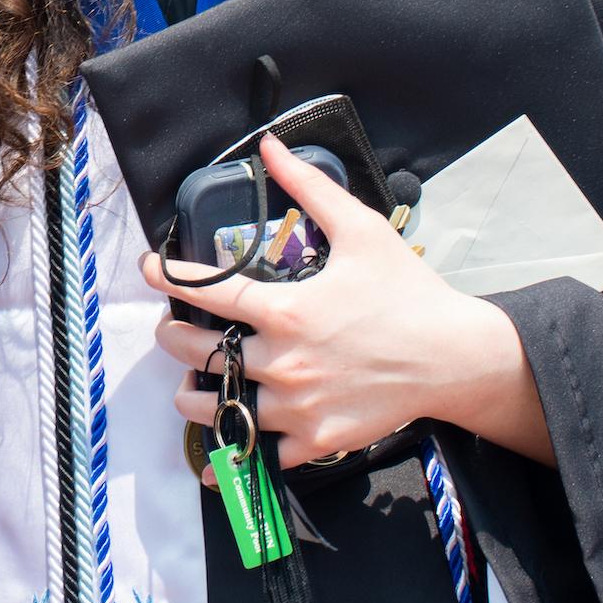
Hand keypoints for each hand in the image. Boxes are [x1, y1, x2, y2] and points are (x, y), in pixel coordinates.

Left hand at [140, 135, 554, 467]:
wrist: (455, 357)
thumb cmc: (408, 292)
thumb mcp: (359, 229)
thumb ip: (307, 187)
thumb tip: (269, 146)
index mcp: (286, 310)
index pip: (206, 291)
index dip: (167, 277)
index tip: (147, 269)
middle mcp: (283, 361)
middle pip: (199, 354)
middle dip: (174, 339)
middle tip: (171, 332)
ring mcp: (298, 406)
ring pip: (219, 408)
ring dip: (194, 396)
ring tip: (191, 385)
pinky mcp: (316, 440)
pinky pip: (260, 456)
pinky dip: (234, 456)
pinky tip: (219, 453)